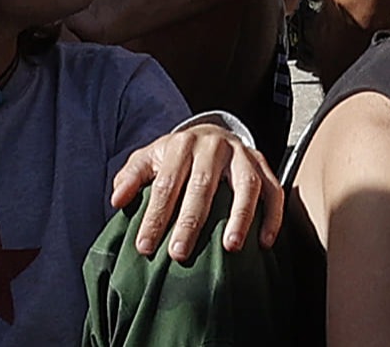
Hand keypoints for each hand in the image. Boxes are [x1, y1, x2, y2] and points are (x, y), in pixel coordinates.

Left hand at [109, 121, 284, 262]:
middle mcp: (213, 146)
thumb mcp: (149, 159)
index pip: (166, 184)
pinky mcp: (263, 165)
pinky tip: (264, 242)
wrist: (212, 134)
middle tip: (179, 254)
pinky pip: (274, 190)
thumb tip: (116, 199)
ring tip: (230, 248)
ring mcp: (242, 154)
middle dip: (190, 222)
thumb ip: (131, 176)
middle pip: (202, 186)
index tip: (145, 247)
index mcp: (181, 144)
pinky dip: (272, 216)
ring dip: (239, 217)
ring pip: (246, 185)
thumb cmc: (176, 157)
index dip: (155, 216)